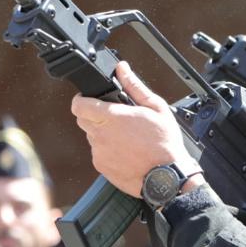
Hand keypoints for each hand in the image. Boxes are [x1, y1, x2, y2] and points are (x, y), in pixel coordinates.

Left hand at [71, 62, 202, 195]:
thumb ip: (134, 86)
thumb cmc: (164, 143)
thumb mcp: (155, 107)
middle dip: (93, 115)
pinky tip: (127, 151)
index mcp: (112, 117)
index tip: (90, 100)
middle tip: (114, 118)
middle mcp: (101, 135)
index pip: (78, 105)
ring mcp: (99, 152)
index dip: (82, 100)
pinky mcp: (101, 167)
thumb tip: (122, 68)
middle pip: (82, 119)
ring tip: (126, 137)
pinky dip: (108, 150)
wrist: (167, 178)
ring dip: (102, 133)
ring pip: (91, 137)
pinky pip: (98, 153)